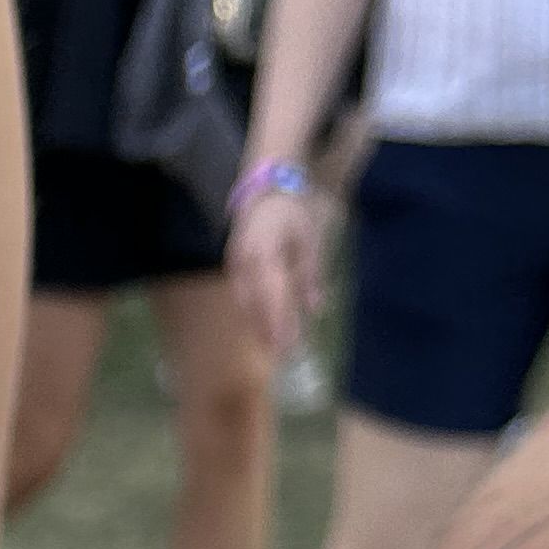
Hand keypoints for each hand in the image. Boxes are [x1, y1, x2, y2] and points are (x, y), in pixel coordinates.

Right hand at [227, 182, 329, 363]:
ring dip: (258, 327)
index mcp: (264, 253)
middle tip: (282, 357)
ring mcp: (234, 264)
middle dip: (268, 332)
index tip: (290, 346)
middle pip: (255, 305)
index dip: (280, 322)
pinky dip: (253, 314)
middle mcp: (243, 261)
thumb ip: (310, 275)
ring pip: (245, 303)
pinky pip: (242, 296)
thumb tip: (316, 309)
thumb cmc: (292, 214)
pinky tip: (263, 328)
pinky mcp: (233, 268)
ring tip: (272, 349)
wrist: (266, 191)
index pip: (273, 295)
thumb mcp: (309, 241)